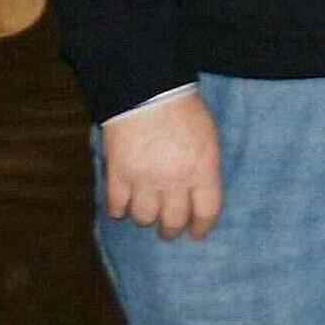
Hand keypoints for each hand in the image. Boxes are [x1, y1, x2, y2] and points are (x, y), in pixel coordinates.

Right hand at [101, 90, 223, 240]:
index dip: (201, 227)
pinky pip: (117, 206)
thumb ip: (205, 165)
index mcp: (203, 169)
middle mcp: (175, 181)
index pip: (207, 212)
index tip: (196, 234)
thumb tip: (201, 190)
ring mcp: (144, 180)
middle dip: (171, 229)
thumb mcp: (208, 135)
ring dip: (144, 218)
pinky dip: (118, 210)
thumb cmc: (183, 108)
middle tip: (168, 230)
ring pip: (143, 218)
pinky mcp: (118, 175)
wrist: (146, 90)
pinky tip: (121, 207)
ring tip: (145, 213)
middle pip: (173, 221)